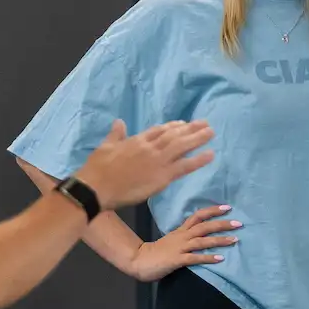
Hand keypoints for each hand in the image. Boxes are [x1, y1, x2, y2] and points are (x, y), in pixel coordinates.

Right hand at [76, 119, 214, 208]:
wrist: (97, 187)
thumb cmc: (98, 169)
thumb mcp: (105, 146)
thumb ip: (116, 134)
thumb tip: (119, 122)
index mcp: (137, 140)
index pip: (159, 130)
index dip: (173, 126)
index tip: (183, 124)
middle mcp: (150, 147)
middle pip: (175, 135)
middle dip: (191, 128)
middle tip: (205, 124)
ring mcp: (157, 161)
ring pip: (182, 146)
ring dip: (198, 138)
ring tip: (211, 133)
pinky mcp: (162, 177)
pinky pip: (184, 166)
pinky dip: (198, 160)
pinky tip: (210, 155)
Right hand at [126, 204, 238, 282]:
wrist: (139, 260)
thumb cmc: (156, 252)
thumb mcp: (172, 240)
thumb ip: (184, 236)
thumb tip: (199, 235)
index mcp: (181, 231)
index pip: (198, 216)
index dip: (213, 211)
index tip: (227, 207)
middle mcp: (182, 236)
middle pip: (204, 226)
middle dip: (222, 224)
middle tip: (238, 223)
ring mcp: (180, 247)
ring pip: (202, 241)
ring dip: (219, 240)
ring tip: (234, 239)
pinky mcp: (177, 260)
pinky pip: (195, 257)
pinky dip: (208, 257)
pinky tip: (220, 258)